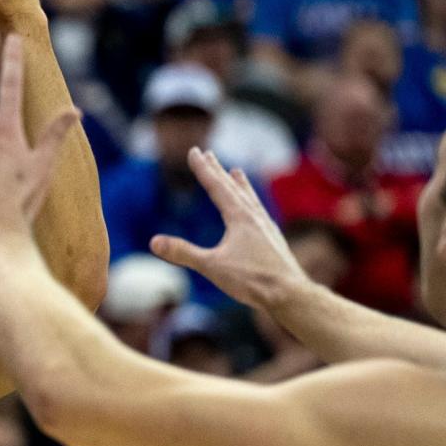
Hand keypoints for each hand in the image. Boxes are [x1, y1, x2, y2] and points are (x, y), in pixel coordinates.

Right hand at [149, 148, 310, 309]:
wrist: (291, 294)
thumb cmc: (253, 280)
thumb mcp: (212, 267)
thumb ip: (183, 253)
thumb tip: (154, 242)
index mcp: (239, 217)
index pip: (216, 186)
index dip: (203, 168)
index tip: (194, 151)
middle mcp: (254, 216)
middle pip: (232, 187)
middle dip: (217, 170)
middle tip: (207, 153)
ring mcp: (266, 227)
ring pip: (250, 198)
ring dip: (240, 183)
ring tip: (236, 171)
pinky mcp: (274, 239)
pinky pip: (260, 212)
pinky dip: (253, 203)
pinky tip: (255, 210)